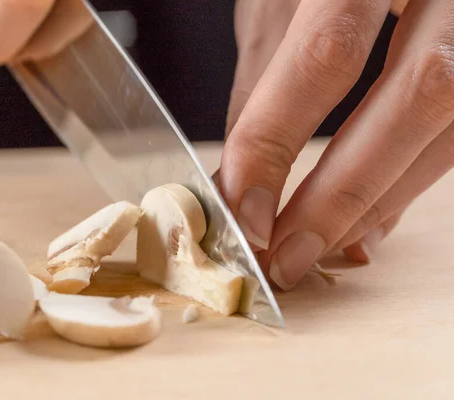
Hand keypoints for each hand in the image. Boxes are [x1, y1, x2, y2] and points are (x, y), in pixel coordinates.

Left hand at [218, 0, 453, 289]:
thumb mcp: (275, 3)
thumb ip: (262, 81)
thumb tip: (239, 178)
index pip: (328, 52)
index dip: (281, 139)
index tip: (246, 213)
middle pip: (417, 92)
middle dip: (343, 193)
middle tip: (286, 256)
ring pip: (452, 122)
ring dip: (381, 200)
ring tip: (322, 248)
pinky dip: (409, 182)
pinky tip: (371, 218)